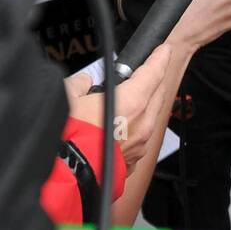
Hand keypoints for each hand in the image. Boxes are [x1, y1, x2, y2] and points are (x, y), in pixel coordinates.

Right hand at [66, 45, 172, 172]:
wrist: (66, 179)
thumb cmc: (67, 141)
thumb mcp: (67, 97)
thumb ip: (79, 85)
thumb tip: (83, 83)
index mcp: (131, 102)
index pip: (154, 72)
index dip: (160, 57)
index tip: (164, 49)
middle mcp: (141, 124)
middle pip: (158, 94)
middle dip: (155, 80)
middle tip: (149, 71)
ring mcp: (139, 146)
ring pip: (150, 118)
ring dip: (145, 105)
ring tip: (132, 99)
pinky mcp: (132, 163)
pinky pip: (139, 139)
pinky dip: (134, 129)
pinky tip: (121, 127)